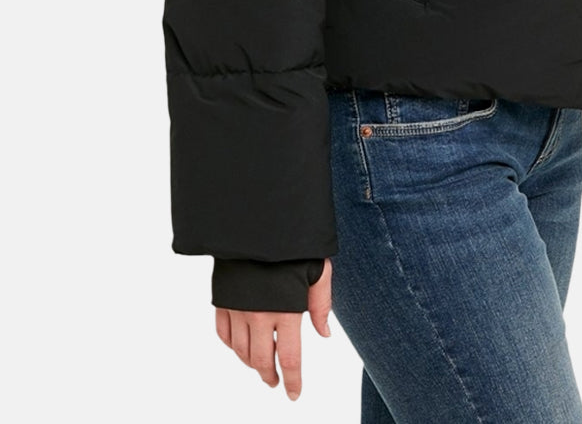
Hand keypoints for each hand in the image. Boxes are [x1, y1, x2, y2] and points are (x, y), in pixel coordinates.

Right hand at [215, 257, 332, 399]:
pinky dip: (231, 346)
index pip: (288, 357)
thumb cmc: (292, 244)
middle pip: (261, 360)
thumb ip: (321, 303)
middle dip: (270, 376)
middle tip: (276, 382)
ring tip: (261, 365)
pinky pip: (222, 333)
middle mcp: (258, 314)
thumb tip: (324, 334)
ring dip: (251, 363)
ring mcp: (237, 308)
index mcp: (285, 309)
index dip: (293, 380)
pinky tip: (240, 345)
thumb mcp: (317, 268)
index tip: (294, 394)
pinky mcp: (222, 299)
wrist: (256, 222)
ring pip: (240, 351)